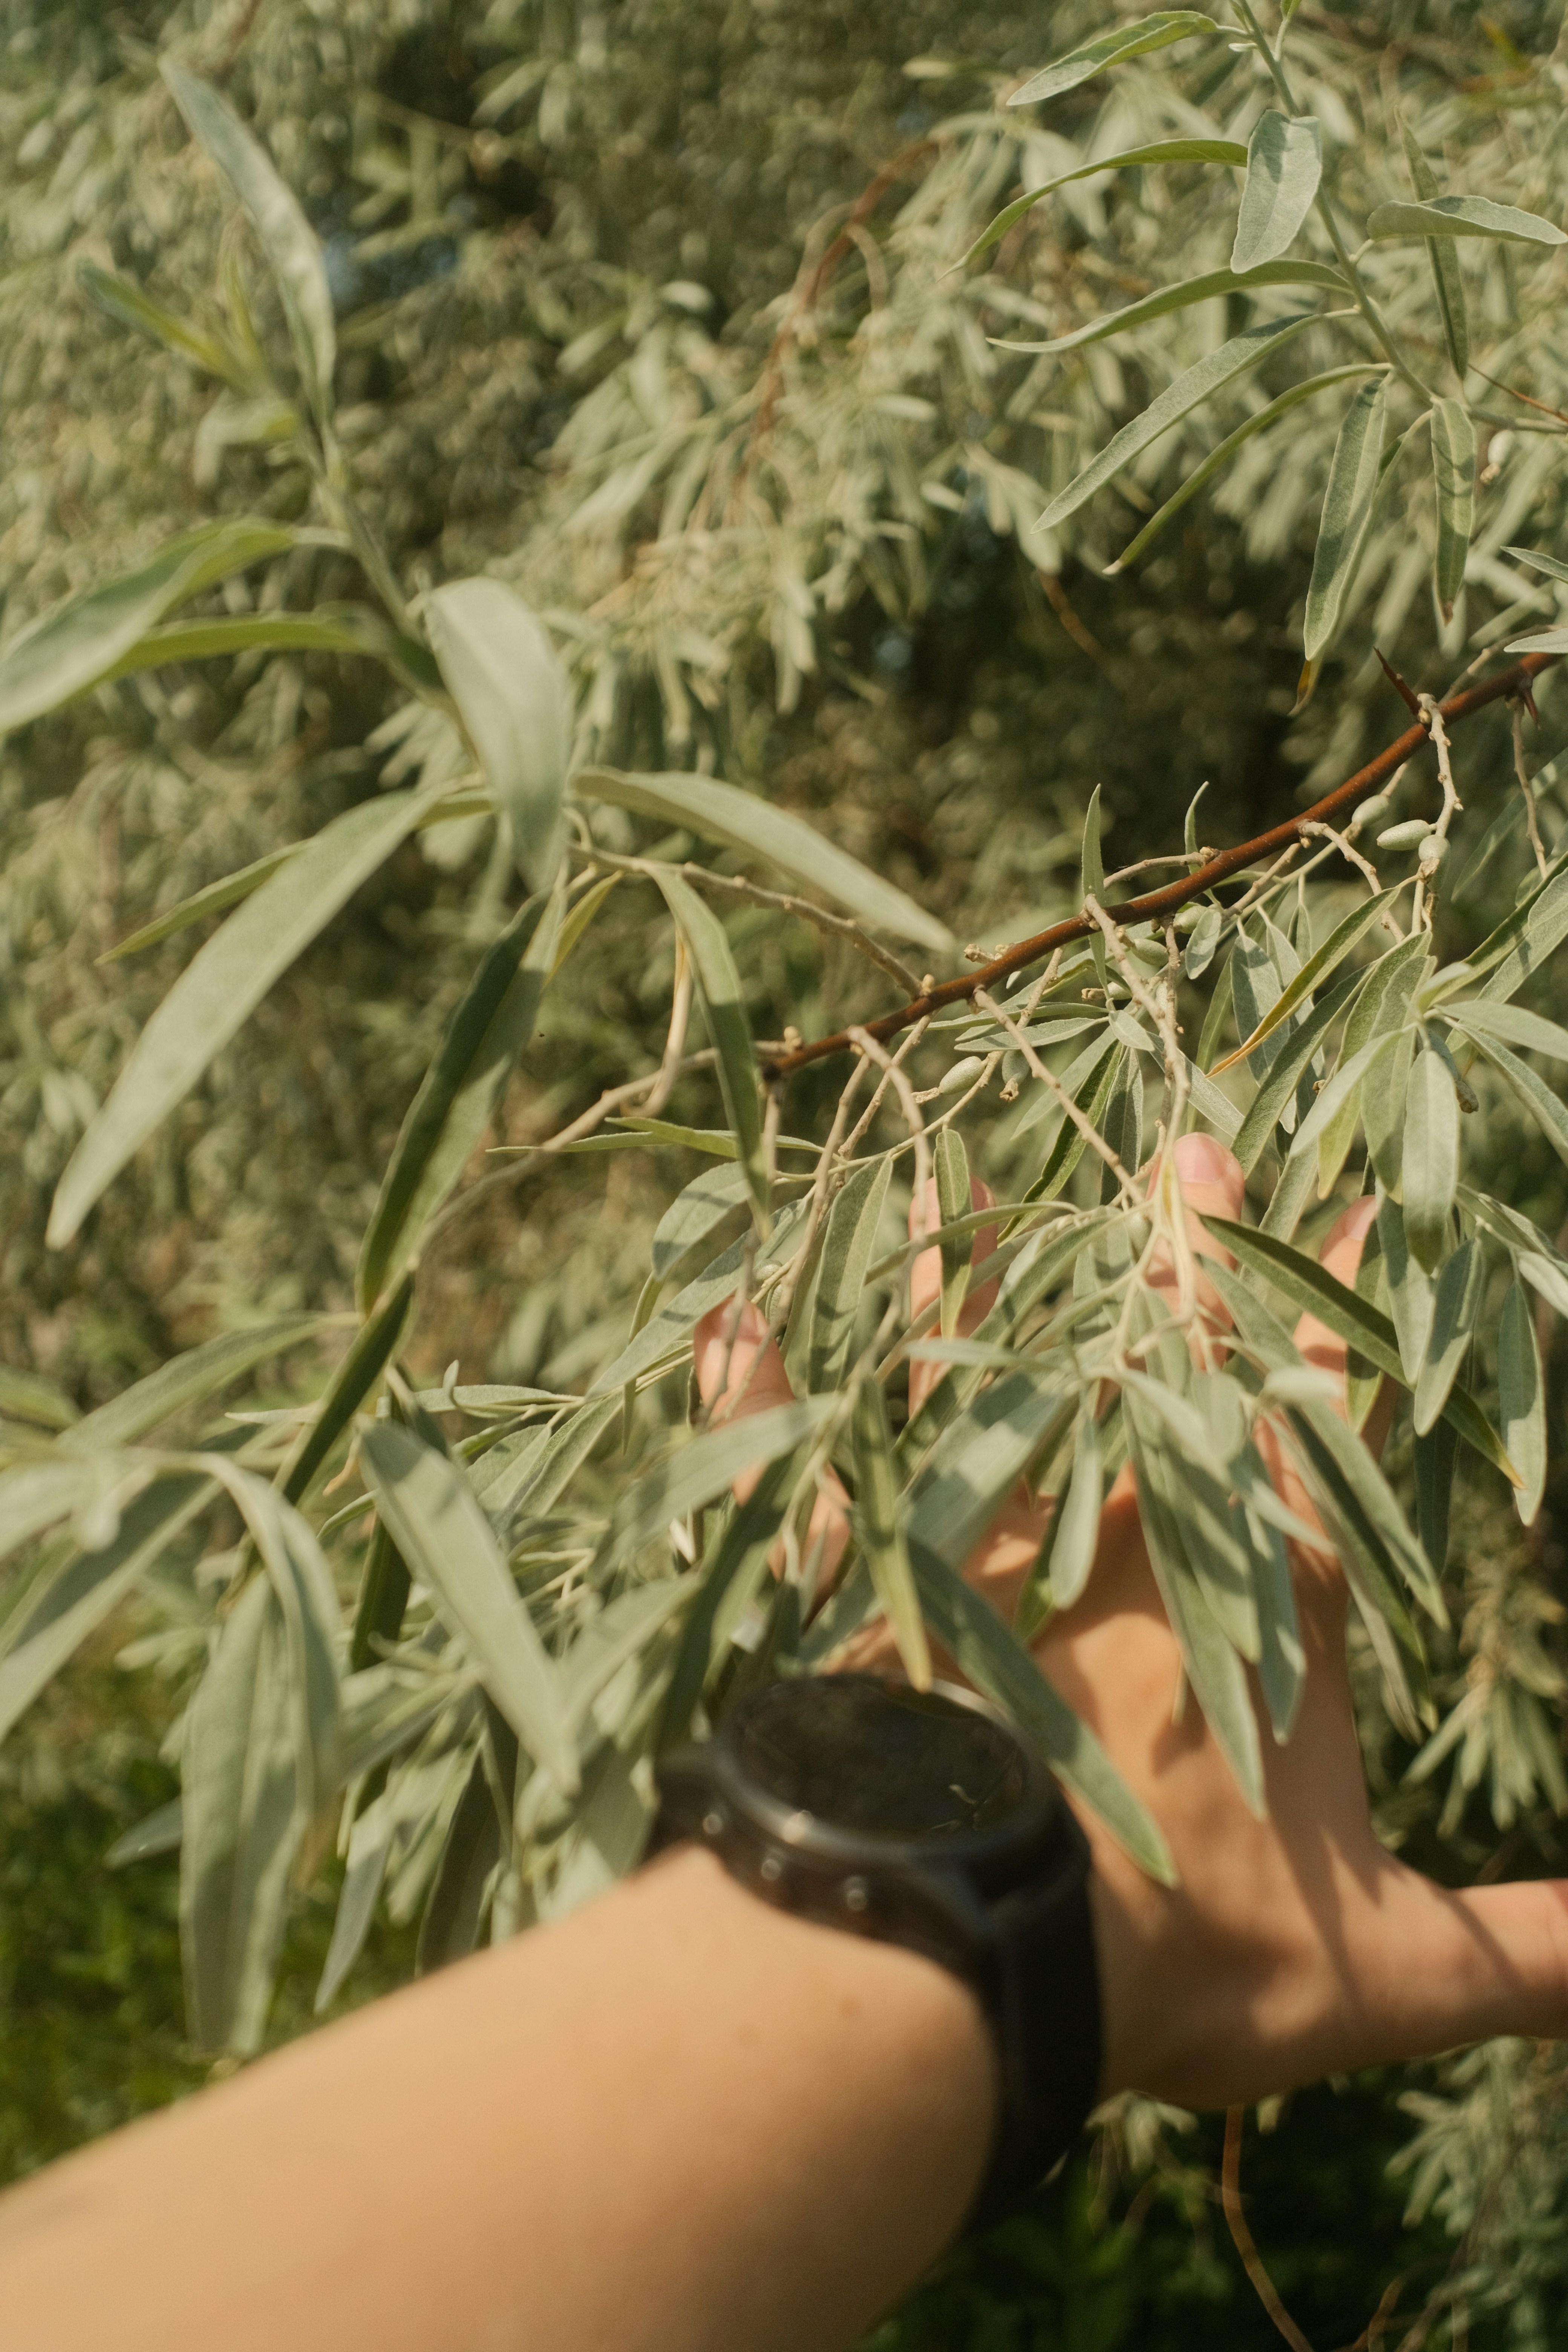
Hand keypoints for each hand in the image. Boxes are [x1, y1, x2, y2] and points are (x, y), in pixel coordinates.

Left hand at [694, 1135, 1567, 2112]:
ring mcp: (978, 1543)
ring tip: (960, 1187)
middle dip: (1193, 1256)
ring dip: (976, 1286)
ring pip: (984, 1382)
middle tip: (1192, 1144)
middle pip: (1163, 1365)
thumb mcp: (1389, 1970)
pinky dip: (758, 1394)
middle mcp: (1114, 1534)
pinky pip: (798, 1467)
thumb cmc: (1184, 1949)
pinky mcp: (860, 1586)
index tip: (1364, 1204)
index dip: (1349, 1326)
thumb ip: (1532, 1954)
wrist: (980, 1958)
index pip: (1323, 1427)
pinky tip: (725, 1319)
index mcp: (1249, 1595)